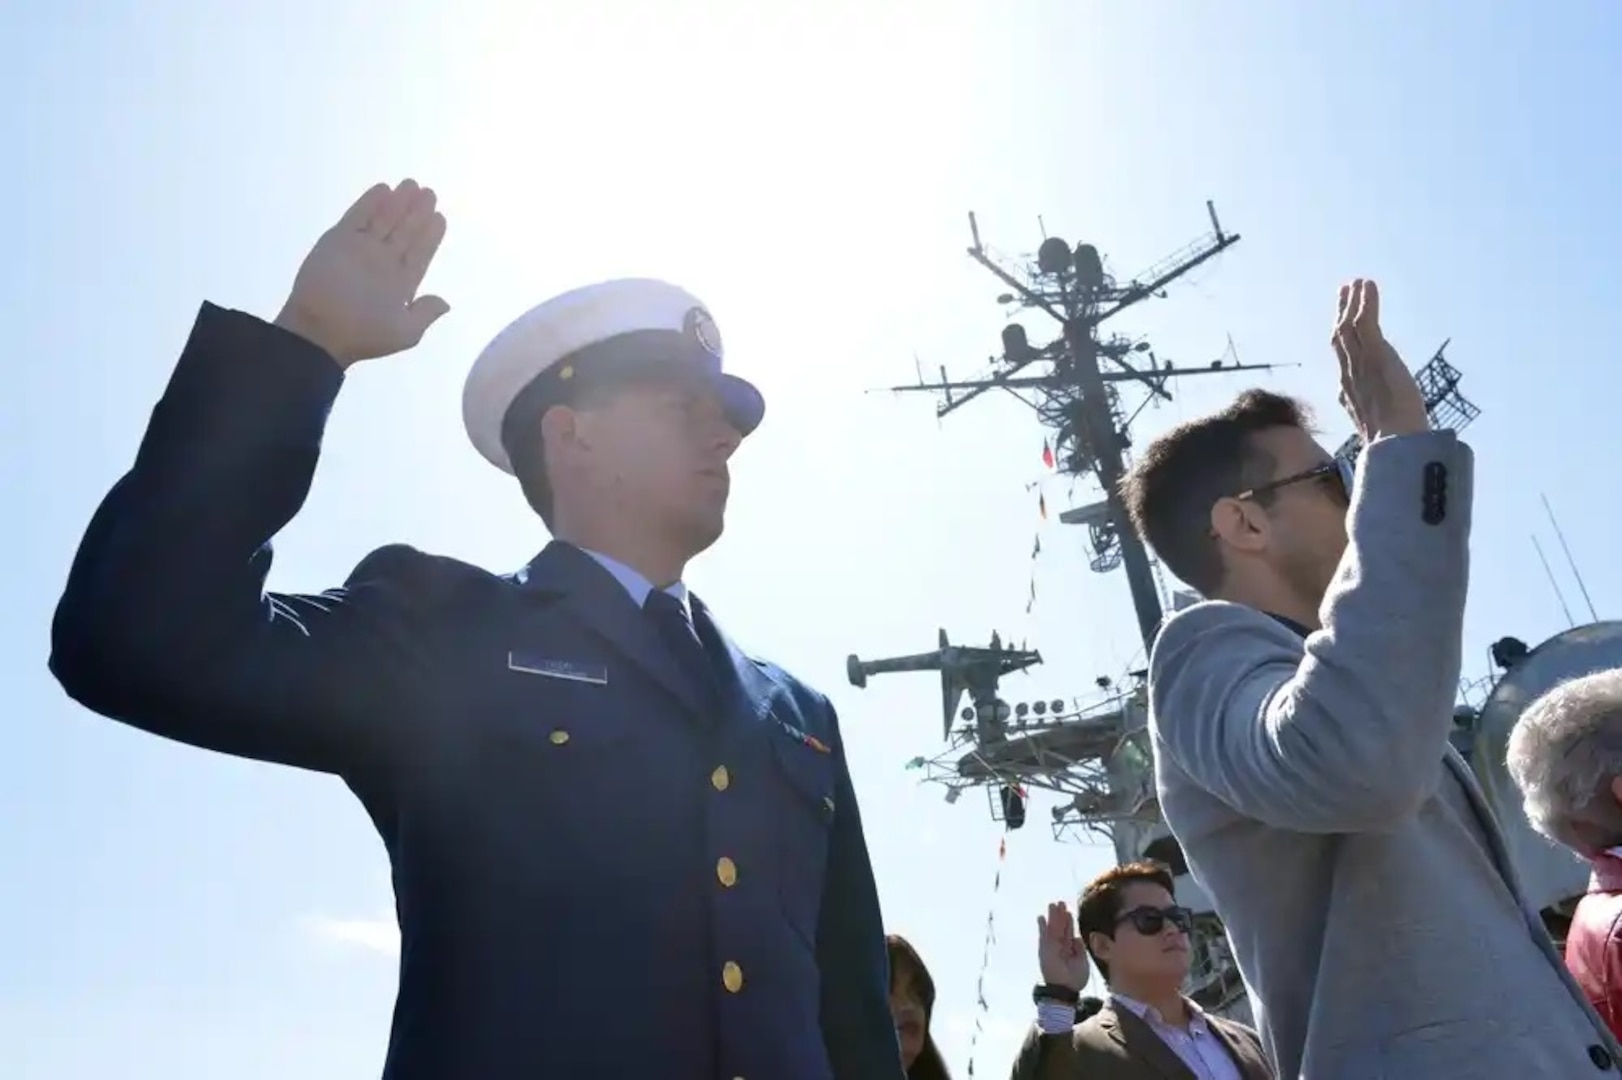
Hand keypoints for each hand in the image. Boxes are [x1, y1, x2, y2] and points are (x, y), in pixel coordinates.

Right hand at [275, 179, 450, 367]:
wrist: (321, 331)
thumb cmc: (364, 334)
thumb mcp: (405, 332)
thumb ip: (425, 314)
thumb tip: (444, 302)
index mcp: (400, 283)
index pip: (419, 253)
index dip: (430, 236)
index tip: (440, 217)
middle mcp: (382, 263)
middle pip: (404, 232)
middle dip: (417, 213)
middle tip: (430, 193)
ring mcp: (361, 250)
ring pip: (384, 220)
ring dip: (398, 203)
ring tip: (412, 185)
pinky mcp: (339, 240)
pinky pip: (358, 217)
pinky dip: (370, 203)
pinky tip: (384, 189)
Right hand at [1037, 901, 1090, 990]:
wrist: (1066, 988)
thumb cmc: (1075, 978)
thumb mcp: (1082, 961)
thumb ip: (1080, 949)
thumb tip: (1077, 937)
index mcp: (1070, 950)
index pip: (1069, 932)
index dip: (1069, 922)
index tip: (1069, 912)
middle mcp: (1060, 947)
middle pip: (1060, 927)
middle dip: (1060, 915)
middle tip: (1061, 902)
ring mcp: (1052, 947)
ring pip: (1052, 928)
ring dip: (1052, 917)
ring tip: (1053, 904)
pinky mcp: (1045, 950)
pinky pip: (1043, 936)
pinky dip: (1042, 927)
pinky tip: (1041, 917)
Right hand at [1331, 279, 1429, 442]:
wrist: (1396, 445)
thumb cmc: (1397, 446)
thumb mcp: (1388, 433)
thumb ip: (1390, 426)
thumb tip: (1405, 433)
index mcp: (1350, 395)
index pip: (1343, 363)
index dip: (1342, 344)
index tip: (1343, 329)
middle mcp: (1349, 376)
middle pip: (1340, 339)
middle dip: (1340, 314)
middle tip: (1344, 294)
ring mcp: (1360, 365)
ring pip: (1348, 326)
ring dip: (1351, 303)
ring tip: (1356, 282)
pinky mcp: (1375, 354)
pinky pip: (1365, 321)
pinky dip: (1365, 302)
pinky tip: (1367, 284)